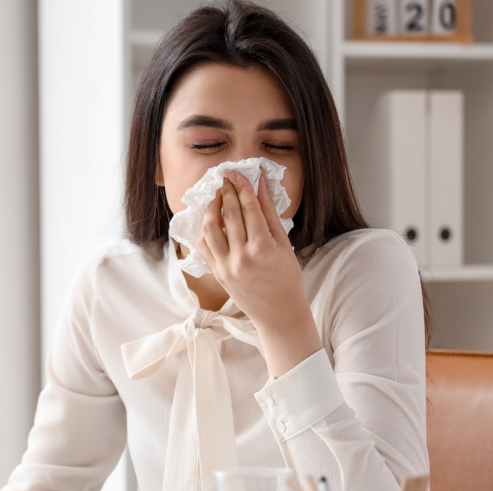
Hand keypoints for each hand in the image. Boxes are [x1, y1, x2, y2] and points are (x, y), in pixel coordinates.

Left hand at [196, 171, 321, 378]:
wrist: (278, 313)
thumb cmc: (287, 279)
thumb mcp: (284, 245)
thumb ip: (269, 213)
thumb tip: (260, 185)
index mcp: (262, 249)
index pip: (249, 209)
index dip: (242, 188)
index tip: (237, 174)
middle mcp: (241, 257)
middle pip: (229, 215)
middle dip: (226, 193)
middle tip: (225, 178)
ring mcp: (225, 267)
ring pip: (211, 229)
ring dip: (211, 208)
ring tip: (216, 196)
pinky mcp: (217, 273)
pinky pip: (205, 246)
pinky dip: (206, 229)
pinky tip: (211, 218)